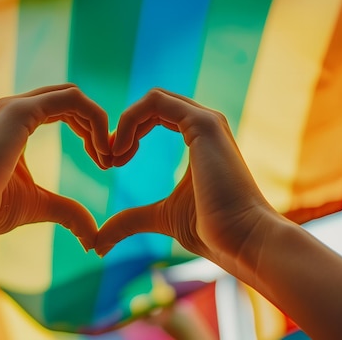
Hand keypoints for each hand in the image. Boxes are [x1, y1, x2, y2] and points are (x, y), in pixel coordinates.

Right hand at [0, 84, 109, 249]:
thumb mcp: (38, 206)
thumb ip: (66, 211)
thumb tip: (92, 236)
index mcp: (17, 124)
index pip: (65, 111)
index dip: (90, 133)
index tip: (103, 162)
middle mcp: (16, 109)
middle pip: (72, 101)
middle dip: (98, 126)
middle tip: (110, 160)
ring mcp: (16, 106)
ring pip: (74, 96)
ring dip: (100, 124)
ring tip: (106, 158)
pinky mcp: (20, 110)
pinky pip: (72, 99)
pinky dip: (95, 120)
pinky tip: (100, 151)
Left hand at [96, 88, 273, 265]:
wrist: (242, 240)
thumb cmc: (211, 231)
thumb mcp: (161, 217)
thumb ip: (132, 220)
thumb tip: (99, 243)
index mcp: (199, 139)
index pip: (155, 116)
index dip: (127, 134)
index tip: (111, 163)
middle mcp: (205, 124)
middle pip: (152, 105)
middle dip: (122, 128)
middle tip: (106, 159)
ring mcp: (206, 121)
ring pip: (152, 99)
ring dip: (123, 124)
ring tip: (112, 157)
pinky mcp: (204, 123)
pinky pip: (156, 102)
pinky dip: (129, 121)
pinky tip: (121, 151)